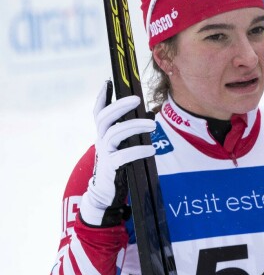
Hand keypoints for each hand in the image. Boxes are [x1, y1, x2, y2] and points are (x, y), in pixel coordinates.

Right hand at [79, 82, 156, 226]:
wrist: (107, 192)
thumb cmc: (119, 165)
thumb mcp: (122, 145)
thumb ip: (128, 131)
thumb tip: (145, 114)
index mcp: (104, 133)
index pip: (98, 112)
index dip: (101, 97)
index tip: (108, 82)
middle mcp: (101, 140)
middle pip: (104, 118)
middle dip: (120, 106)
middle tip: (137, 100)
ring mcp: (105, 153)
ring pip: (115, 133)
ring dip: (134, 126)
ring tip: (152, 125)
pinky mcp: (111, 167)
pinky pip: (123, 156)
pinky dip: (137, 151)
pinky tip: (150, 150)